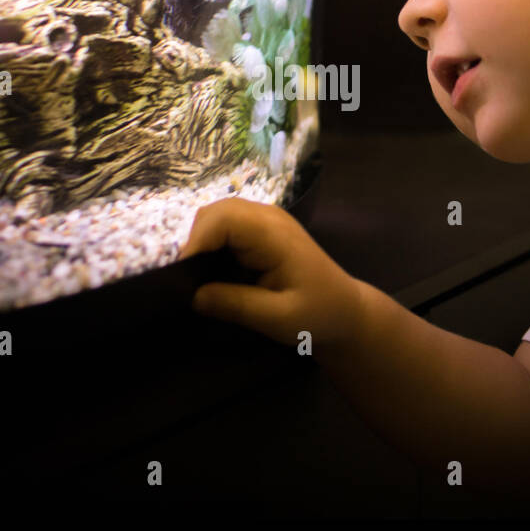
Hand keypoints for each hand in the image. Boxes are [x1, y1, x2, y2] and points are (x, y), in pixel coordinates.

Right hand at [177, 197, 368, 350]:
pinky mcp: (261, 231)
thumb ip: (236, 305)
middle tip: (188, 280)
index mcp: (274, 233)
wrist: (345, 311)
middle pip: (215, 212)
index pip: (222, 219)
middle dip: (196, 242)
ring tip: (198, 278)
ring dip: (202, 243)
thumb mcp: (278, 318)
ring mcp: (265, 221)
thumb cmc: (318, 314)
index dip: (197, 243)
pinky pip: (226, 227)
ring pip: (217, 217)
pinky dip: (212, 245)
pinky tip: (214, 272)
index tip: (184, 278)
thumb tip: (192, 296)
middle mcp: (267, 217)